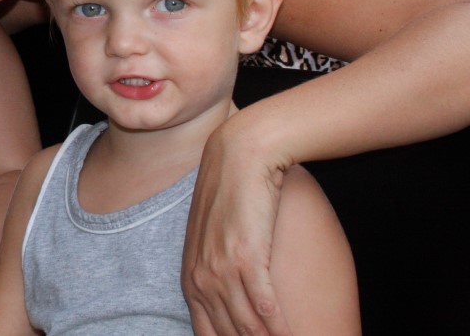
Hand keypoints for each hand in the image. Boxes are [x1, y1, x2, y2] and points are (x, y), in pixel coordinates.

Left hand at [181, 111, 291, 335]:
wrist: (240, 153)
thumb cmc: (232, 190)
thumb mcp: (216, 233)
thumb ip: (219, 263)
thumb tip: (232, 285)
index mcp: (191, 273)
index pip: (206, 330)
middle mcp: (202, 275)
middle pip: (227, 333)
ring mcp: (222, 267)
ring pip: (247, 324)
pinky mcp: (247, 254)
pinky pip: (264, 302)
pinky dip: (278, 325)